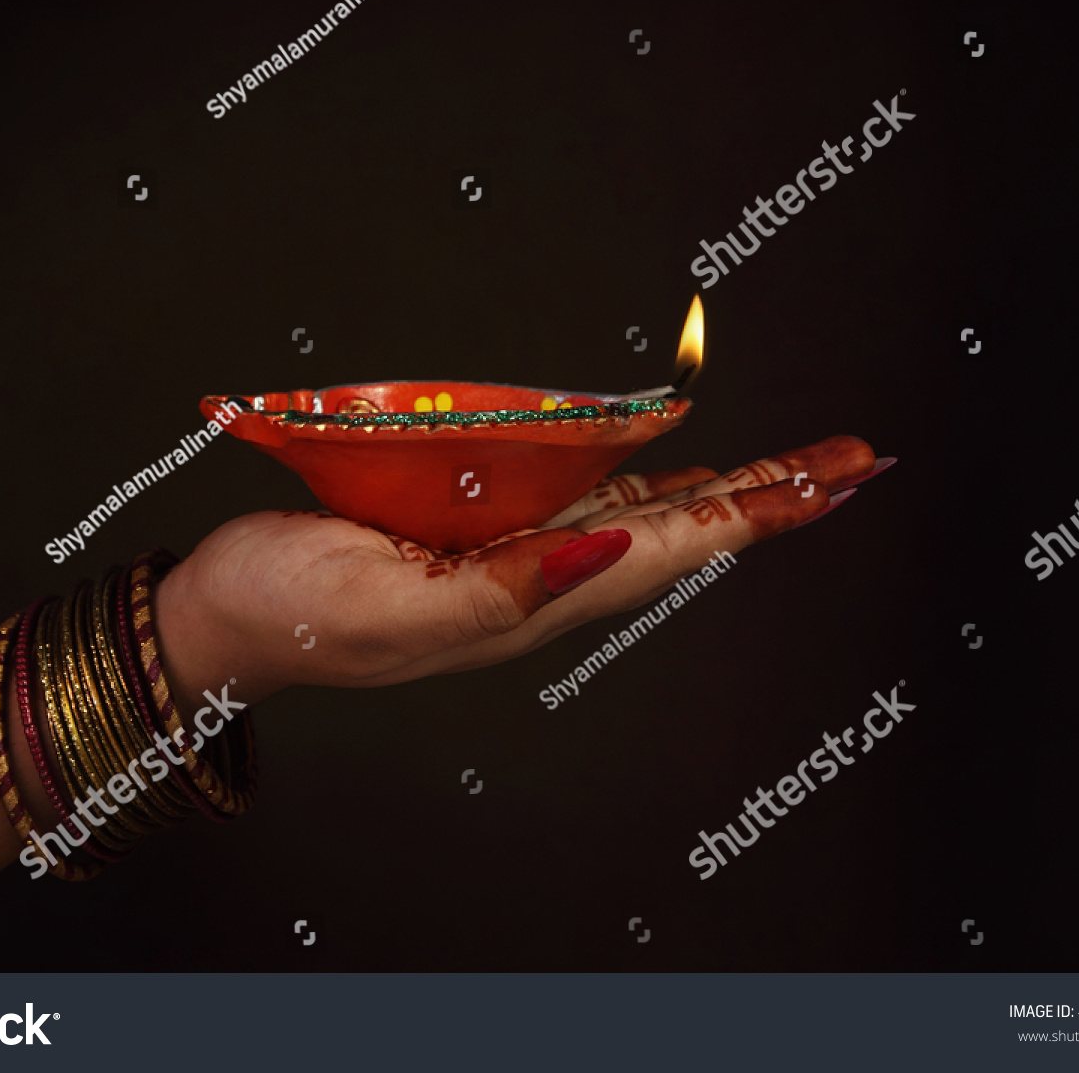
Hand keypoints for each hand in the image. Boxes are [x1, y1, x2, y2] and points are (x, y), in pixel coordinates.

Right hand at [153, 435, 890, 704]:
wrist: (223, 616)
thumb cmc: (287, 609)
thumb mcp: (385, 610)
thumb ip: (499, 594)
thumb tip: (607, 553)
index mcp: (527, 600)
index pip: (670, 551)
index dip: (755, 513)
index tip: (832, 484)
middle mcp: (538, 581)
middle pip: (682, 533)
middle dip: (770, 496)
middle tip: (855, 462)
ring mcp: (512, 557)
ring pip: (647, 516)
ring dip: (727, 490)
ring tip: (795, 468)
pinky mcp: (476, 531)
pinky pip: (588, 500)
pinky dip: (648, 481)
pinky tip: (676, 468)